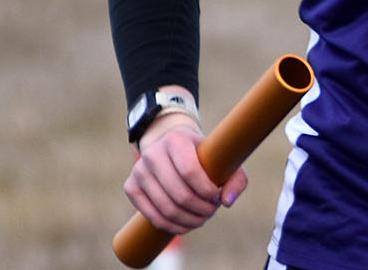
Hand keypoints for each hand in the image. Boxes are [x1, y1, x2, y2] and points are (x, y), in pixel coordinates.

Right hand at [124, 118, 245, 234]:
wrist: (171, 147)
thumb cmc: (202, 156)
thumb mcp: (222, 159)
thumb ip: (236, 179)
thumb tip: (227, 202)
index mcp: (176, 140)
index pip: (190, 171)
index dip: (207, 191)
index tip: (217, 196)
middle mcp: (153, 153)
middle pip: (180, 195)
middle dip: (201, 209)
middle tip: (211, 211)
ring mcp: (139, 170)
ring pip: (166, 209)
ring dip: (189, 221)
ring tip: (202, 218)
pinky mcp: (130, 187)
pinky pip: (151, 216)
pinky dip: (172, 227)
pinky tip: (186, 226)